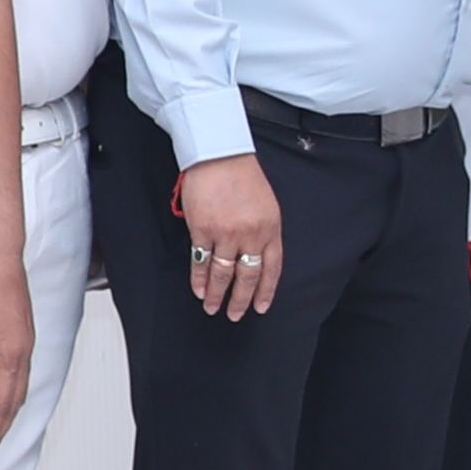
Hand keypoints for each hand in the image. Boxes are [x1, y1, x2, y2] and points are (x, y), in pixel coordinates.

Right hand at [178, 157, 283, 323]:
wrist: (219, 154)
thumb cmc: (242, 175)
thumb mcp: (266, 204)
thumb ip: (263, 231)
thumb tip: (255, 257)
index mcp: (271, 228)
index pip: (271, 268)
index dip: (265, 291)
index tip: (260, 306)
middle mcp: (251, 234)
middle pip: (247, 276)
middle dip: (240, 300)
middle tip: (235, 315)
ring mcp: (226, 234)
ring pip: (223, 274)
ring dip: (217, 294)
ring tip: (212, 307)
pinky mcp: (202, 230)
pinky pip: (201, 262)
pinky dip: (199, 279)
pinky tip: (199, 289)